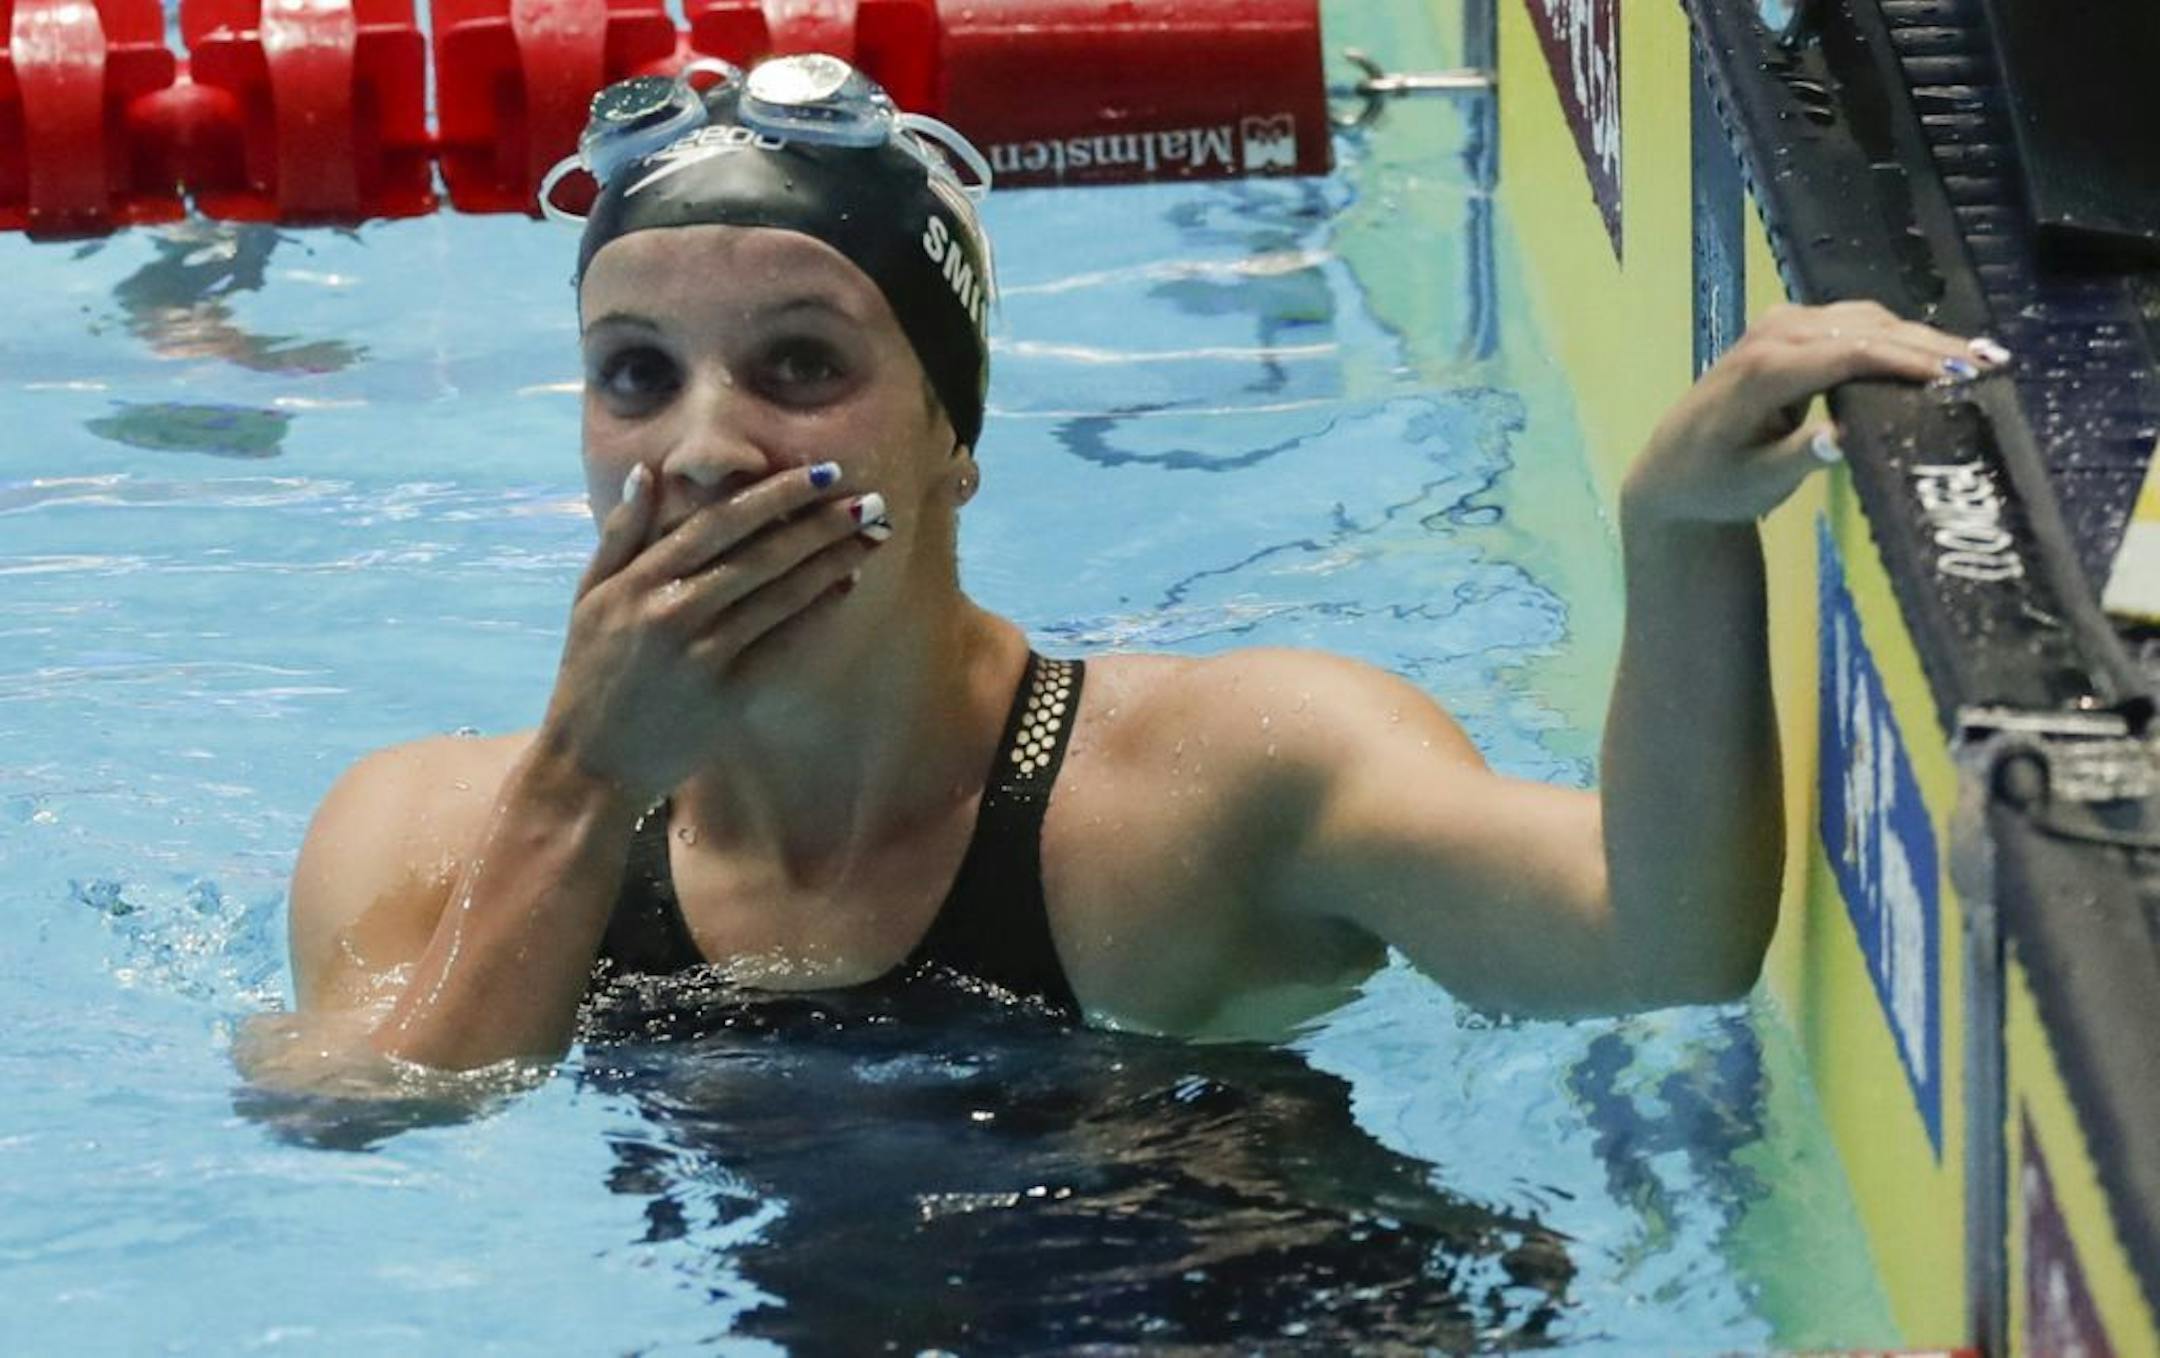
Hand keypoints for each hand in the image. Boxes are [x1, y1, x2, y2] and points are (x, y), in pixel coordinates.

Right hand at [537, 463, 888, 799]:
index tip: (821, 473)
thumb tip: (647, 473)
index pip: (718, 523)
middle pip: (760, 555)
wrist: (591, 765)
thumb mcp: (589, 597)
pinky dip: (817, 612)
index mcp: (639, 582)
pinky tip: (847, 587)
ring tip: (872, 536)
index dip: (774, 495)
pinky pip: (783, 644)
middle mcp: (672, 612)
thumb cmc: (590, 675)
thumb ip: (620, 534)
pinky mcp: (727, 697)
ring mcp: (702, 656)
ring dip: (832, 561)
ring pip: (780, 596)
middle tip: (869, 499)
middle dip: (820, 523)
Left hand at [1620, 301, 2008, 525]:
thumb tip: (1841, 440)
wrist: (1672, 472)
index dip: (1907, 360)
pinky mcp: (1789, 328)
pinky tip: (1936, 351)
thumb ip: (1798, 459)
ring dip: (1920, 336)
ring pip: (1864, 320)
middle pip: (1865, 329)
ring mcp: (1779, 326)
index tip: (1960, 374)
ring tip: (1980, 359)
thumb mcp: (1754, 483)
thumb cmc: (1714, 485)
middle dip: (1930, 345)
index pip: (1848, 353)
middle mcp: (1772, 335)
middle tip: (1993, 366)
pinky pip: (1852, 323)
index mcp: (1763, 370)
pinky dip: (1896, 334)